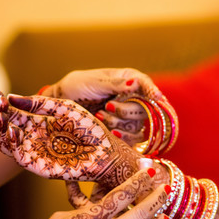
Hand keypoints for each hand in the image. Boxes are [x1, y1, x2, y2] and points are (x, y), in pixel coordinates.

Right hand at [0, 91, 142, 189]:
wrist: (107, 151)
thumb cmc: (89, 129)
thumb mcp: (63, 108)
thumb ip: (39, 103)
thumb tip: (10, 97)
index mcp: (39, 123)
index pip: (14, 113)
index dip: (3, 105)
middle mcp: (34, 138)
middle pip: (7, 128)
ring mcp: (36, 152)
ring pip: (8, 144)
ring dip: (1, 131)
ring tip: (1, 117)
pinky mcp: (40, 167)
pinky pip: (20, 158)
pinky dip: (13, 146)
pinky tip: (13, 132)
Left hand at [42, 68, 162, 145]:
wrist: (62, 106)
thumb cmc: (76, 87)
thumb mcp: (93, 82)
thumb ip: (114, 84)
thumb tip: (135, 82)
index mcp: (127, 79)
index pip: (146, 84)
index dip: (153, 92)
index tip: (156, 98)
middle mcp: (131, 97)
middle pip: (146, 108)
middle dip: (126, 110)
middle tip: (107, 107)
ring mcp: (128, 115)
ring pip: (138, 125)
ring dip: (119, 123)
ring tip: (100, 116)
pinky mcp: (123, 132)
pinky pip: (134, 139)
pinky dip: (123, 137)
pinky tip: (110, 132)